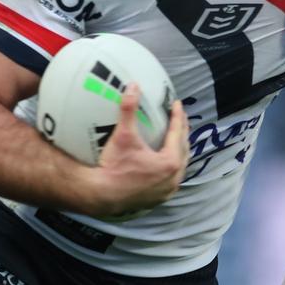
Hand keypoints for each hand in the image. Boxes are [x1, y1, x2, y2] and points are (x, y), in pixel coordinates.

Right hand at [92, 84, 189, 216]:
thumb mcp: (123, 136)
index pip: (177, 133)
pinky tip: (167, 162)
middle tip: (179, 117)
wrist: (101, 195)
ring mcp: (168, 190)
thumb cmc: (114, 166)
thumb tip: (133, 86)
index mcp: (170, 162)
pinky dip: (172, 167)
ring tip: (176, 137)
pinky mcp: (159, 198)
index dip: (177, 116)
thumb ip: (129, 109)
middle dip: (181, 131)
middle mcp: (174, 177)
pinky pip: (172, 178)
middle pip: (183, 149)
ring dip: (179, 150)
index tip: (177, 104)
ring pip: (180, 165)